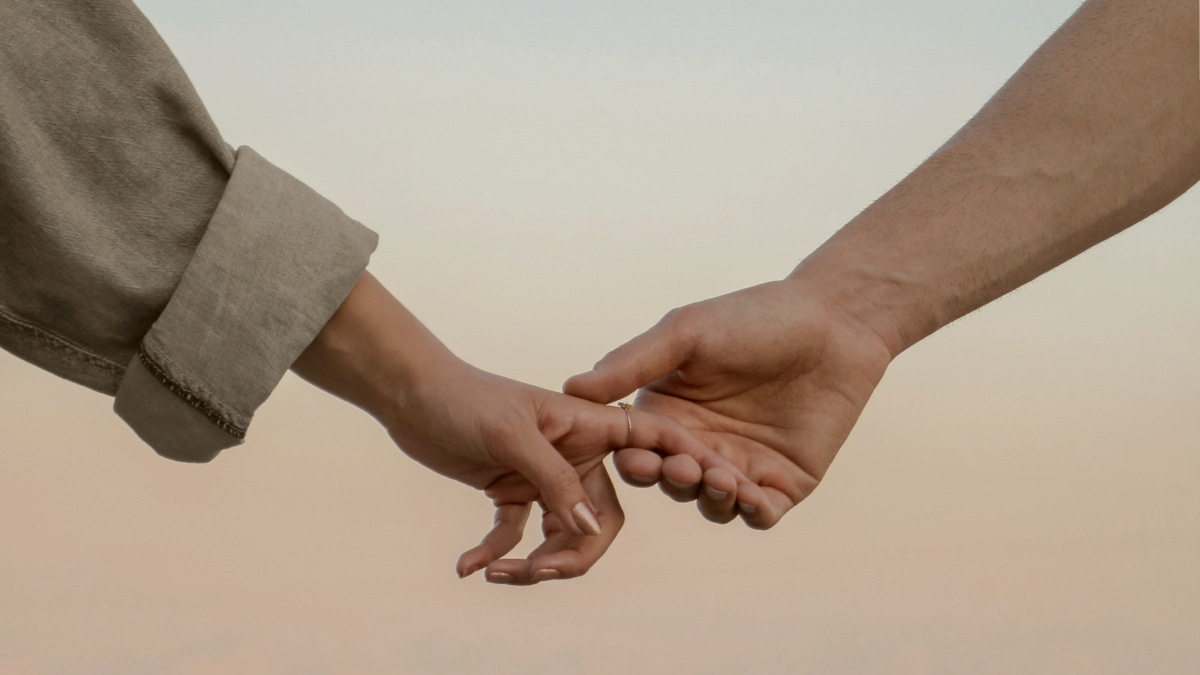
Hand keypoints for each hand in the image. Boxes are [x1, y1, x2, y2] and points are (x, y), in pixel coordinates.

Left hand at [293, 272, 739, 581]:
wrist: (411, 394)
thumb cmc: (465, 399)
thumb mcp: (512, 435)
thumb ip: (555, 481)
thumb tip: (590, 532)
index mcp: (591, 425)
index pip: (654, 444)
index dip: (689, 466)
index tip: (727, 489)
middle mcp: (577, 454)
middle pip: (602, 519)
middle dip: (577, 553)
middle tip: (539, 572)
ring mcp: (545, 476)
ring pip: (564, 535)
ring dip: (535, 563)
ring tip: (496, 573)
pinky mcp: (512, 491)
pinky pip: (518, 536)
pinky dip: (496, 554)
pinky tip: (467, 566)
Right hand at [564, 278, 893, 528]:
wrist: (834, 322)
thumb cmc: (755, 317)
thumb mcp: (686, 333)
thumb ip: (632, 362)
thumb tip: (570, 387)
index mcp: (668, 412)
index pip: (637, 448)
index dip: (635, 459)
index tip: (636, 457)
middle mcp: (698, 444)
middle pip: (672, 483)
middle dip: (674, 480)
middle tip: (684, 469)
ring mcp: (741, 466)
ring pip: (712, 504)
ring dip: (712, 498)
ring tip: (721, 478)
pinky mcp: (783, 483)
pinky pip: (760, 512)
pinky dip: (752, 512)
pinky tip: (751, 497)